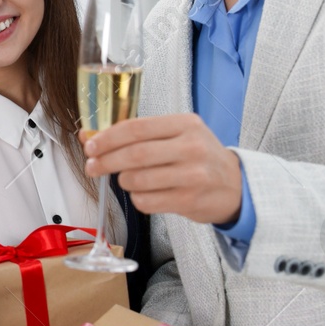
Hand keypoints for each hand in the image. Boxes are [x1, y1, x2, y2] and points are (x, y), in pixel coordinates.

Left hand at [82, 114, 241, 223]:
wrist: (236, 186)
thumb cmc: (198, 157)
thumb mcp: (176, 135)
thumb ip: (137, 134)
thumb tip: (89, 135)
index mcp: (185, 124)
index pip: (136, 128)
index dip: (107, 138)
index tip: (90, 146)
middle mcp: (192, 147)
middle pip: (134, 154)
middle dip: (105, 161)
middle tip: (92, 166)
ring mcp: (193, 175)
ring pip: (137, 179)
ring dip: (123, 181)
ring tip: (126, 179)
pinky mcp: (189, 200)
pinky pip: (146, 201)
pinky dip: (137, 198)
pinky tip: (145, 193)